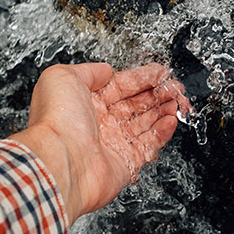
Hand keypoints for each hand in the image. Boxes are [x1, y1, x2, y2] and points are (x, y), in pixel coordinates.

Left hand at [10, 63, 189, 223]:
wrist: (61, 160)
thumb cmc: (57, 120)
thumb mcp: (63, 77)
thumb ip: (88, 71)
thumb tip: (104, 70)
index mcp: (84, 102)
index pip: (120, 85)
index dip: (142, 78)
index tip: (160, 72)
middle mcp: (98, 123)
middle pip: (135, 104)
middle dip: (157, 93)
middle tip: (173, 87)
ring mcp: (112, 143)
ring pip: (145, 123)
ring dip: (163, 110)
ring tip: (177, 102)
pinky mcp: (125, 163)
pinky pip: (149, 145)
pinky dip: (163, 132)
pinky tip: (171, 120)